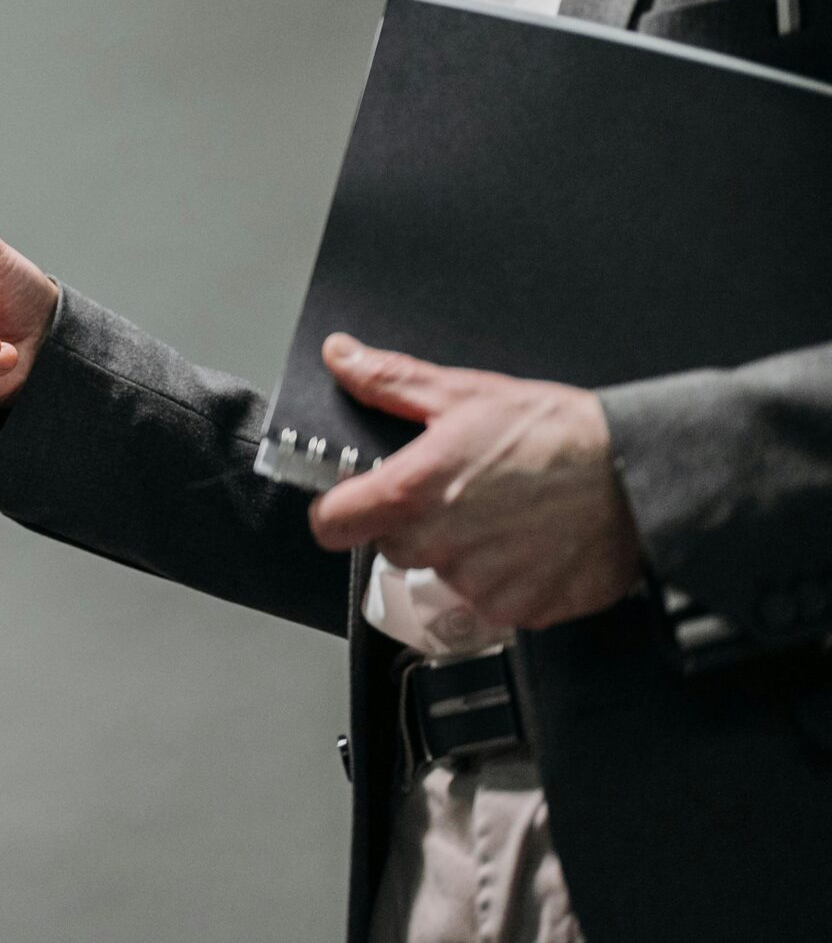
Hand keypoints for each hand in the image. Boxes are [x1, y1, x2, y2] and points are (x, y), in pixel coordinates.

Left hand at [307, 334, 645, 629]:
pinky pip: (491, 601)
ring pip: (443, 575)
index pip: (331, 525)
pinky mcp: (522, 612)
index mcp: (413, 493)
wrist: (637, 474)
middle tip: (457, 495)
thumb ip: (390, 381)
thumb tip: (342, 357)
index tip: (351, 504)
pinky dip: (504, 578)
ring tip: (503, 514)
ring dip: (461, 552)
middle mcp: (440, 546)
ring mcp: (481, 586)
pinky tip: (529, 542)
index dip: (337, 511)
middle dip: (413, 524)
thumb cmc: (556, 432)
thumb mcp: (465, 393)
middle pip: (390, 548)